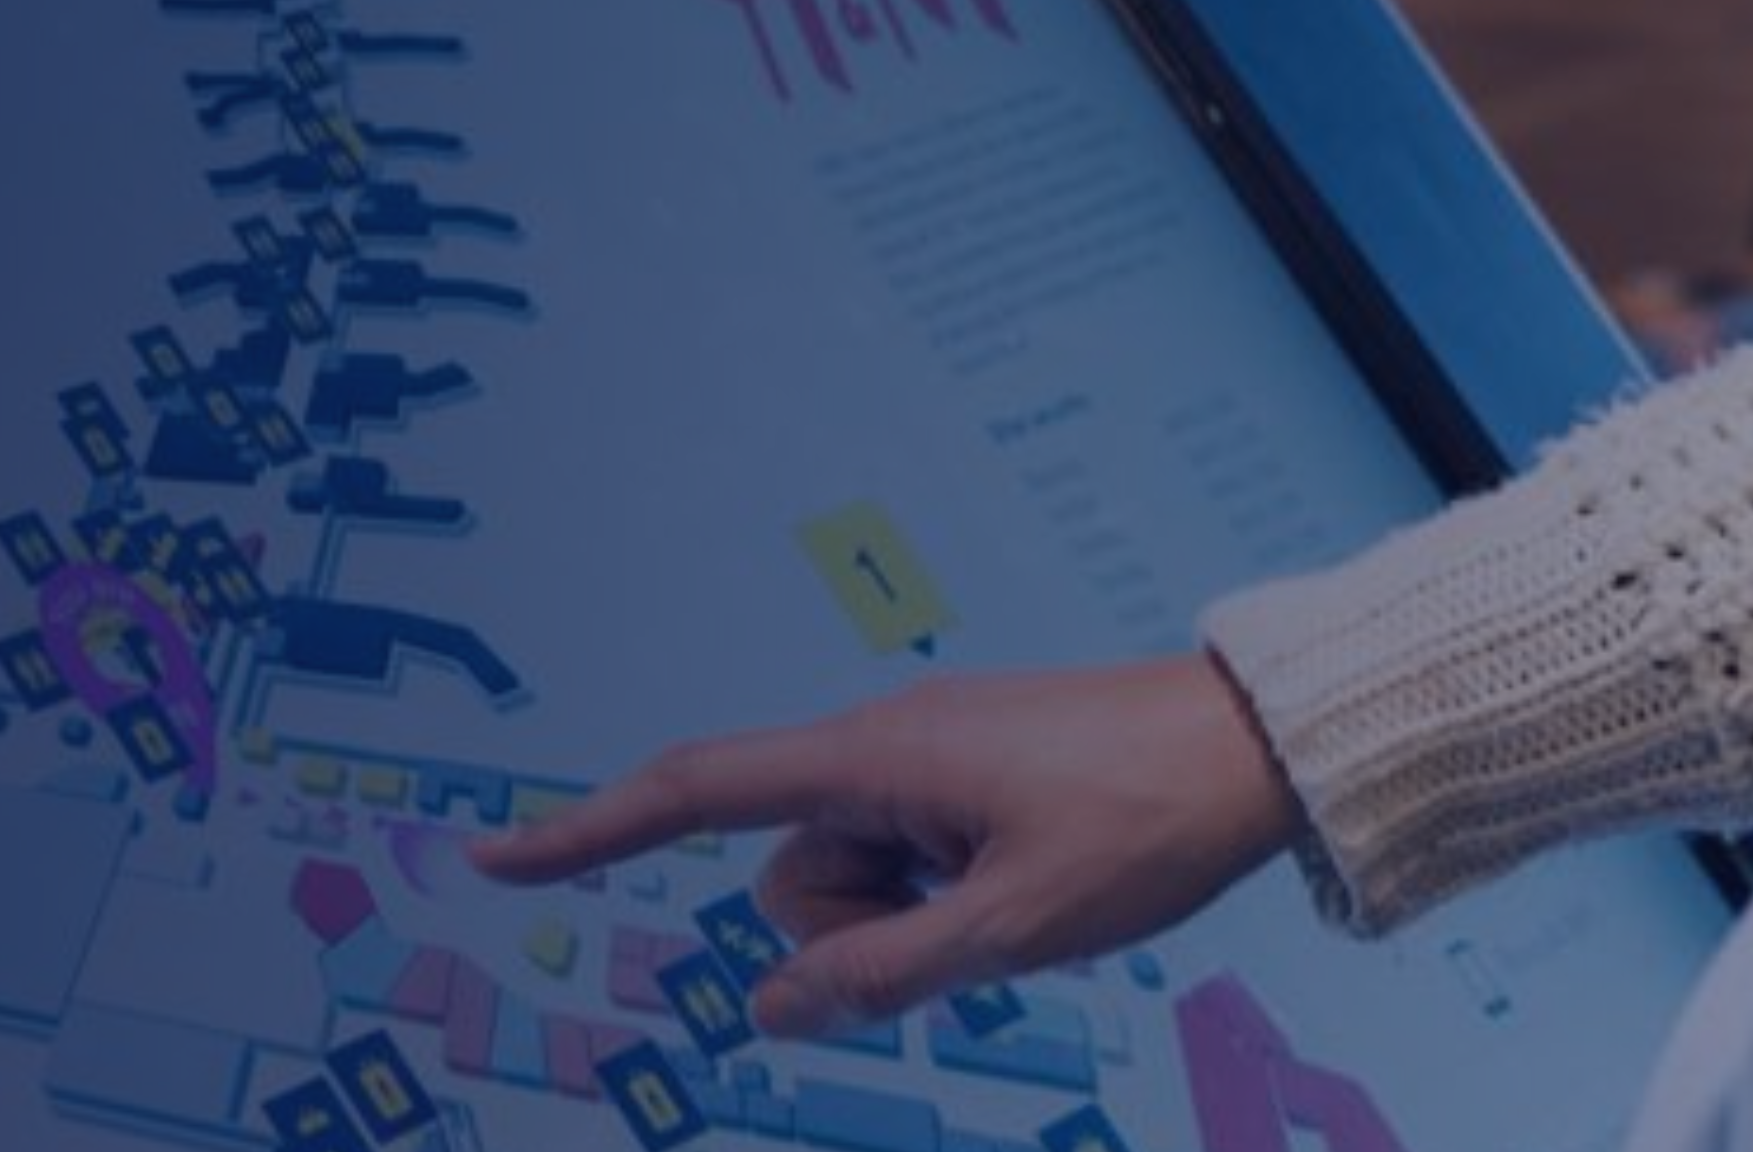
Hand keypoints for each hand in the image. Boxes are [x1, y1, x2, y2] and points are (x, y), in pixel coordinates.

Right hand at [469, 652, 1309, 1036]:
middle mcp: (883, 746)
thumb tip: (769, 1009)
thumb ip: (884, 974)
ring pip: (854, 883)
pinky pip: (911, 863)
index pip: (695, 792)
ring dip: (914, 919)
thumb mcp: (1017, 925)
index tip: (492, 859)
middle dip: (854, 932)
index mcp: (875, 758)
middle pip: (792, 874)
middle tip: (984, 920)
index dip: (586, 831)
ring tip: (1027, 893)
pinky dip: (946, 899)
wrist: (1261, 743)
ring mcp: (927, 761)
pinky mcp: (967, 778)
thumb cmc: (1150, 821)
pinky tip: (1034, 882)